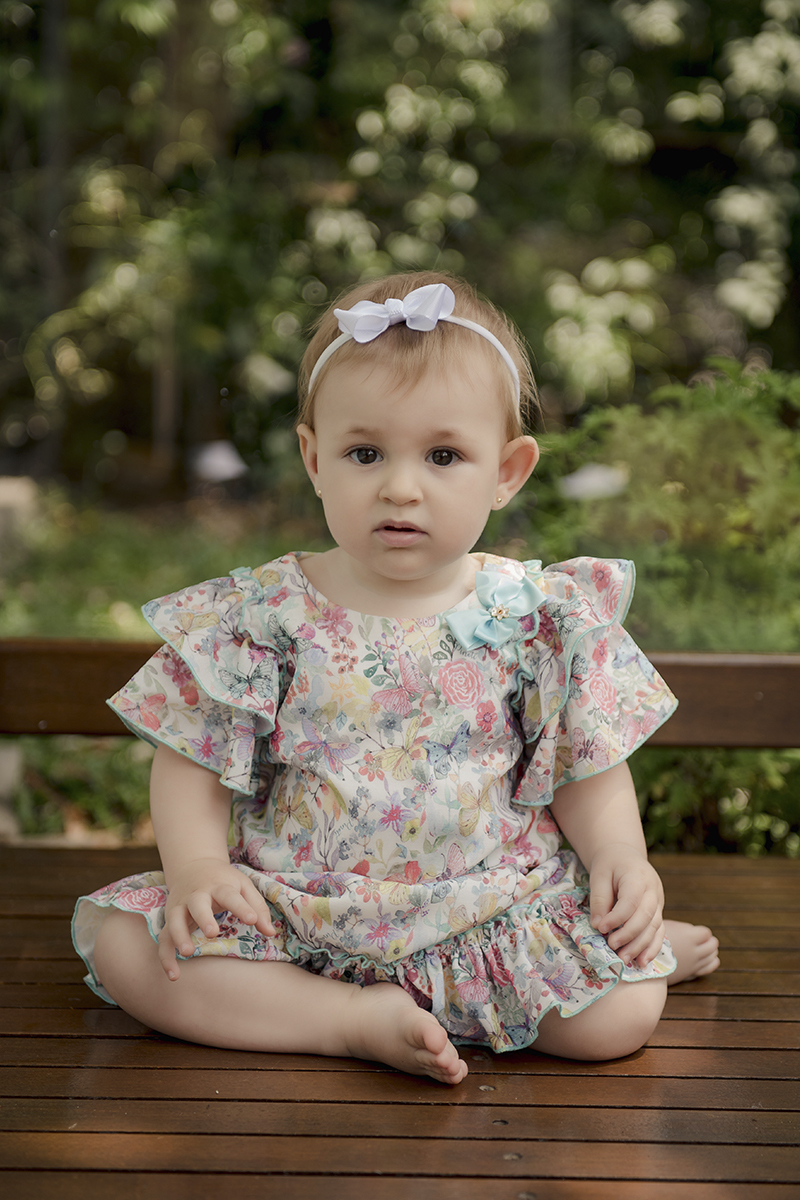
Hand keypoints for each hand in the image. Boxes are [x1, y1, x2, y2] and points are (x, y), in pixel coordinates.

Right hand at [159, 858, 275, 979]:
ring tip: (187, 953)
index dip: (242, 907)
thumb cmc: (224, 881)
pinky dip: (165, 956)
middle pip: (197, 903)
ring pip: (174, 920)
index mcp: (219, 886)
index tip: (252, 920)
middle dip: (203, 917)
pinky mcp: (170, 919)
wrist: (193, 866)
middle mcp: (197, 895)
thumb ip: (258, 908)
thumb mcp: (244, 886)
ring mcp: (180, 906)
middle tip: (212, 932)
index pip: (230, 895)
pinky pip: (164, 938)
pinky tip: (174, 975)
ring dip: (179, 935)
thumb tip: (271, 933)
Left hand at [588, 843, 664, 968]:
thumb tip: (597, 925)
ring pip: (655, 927)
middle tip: (611, 947)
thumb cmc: (609, 865)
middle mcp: (653, 890)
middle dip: (629, 935)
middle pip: (646, 916)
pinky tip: (642, 962)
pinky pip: (660, 932)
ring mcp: (659, 902)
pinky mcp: (659, 912)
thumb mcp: (599, 875)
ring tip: (624, 959)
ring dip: (640, 946)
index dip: (616, 918)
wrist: (625, 856)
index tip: (600, 928)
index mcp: (638, 876)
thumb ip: (599, 898)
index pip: (630, 901)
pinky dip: (652, 948)